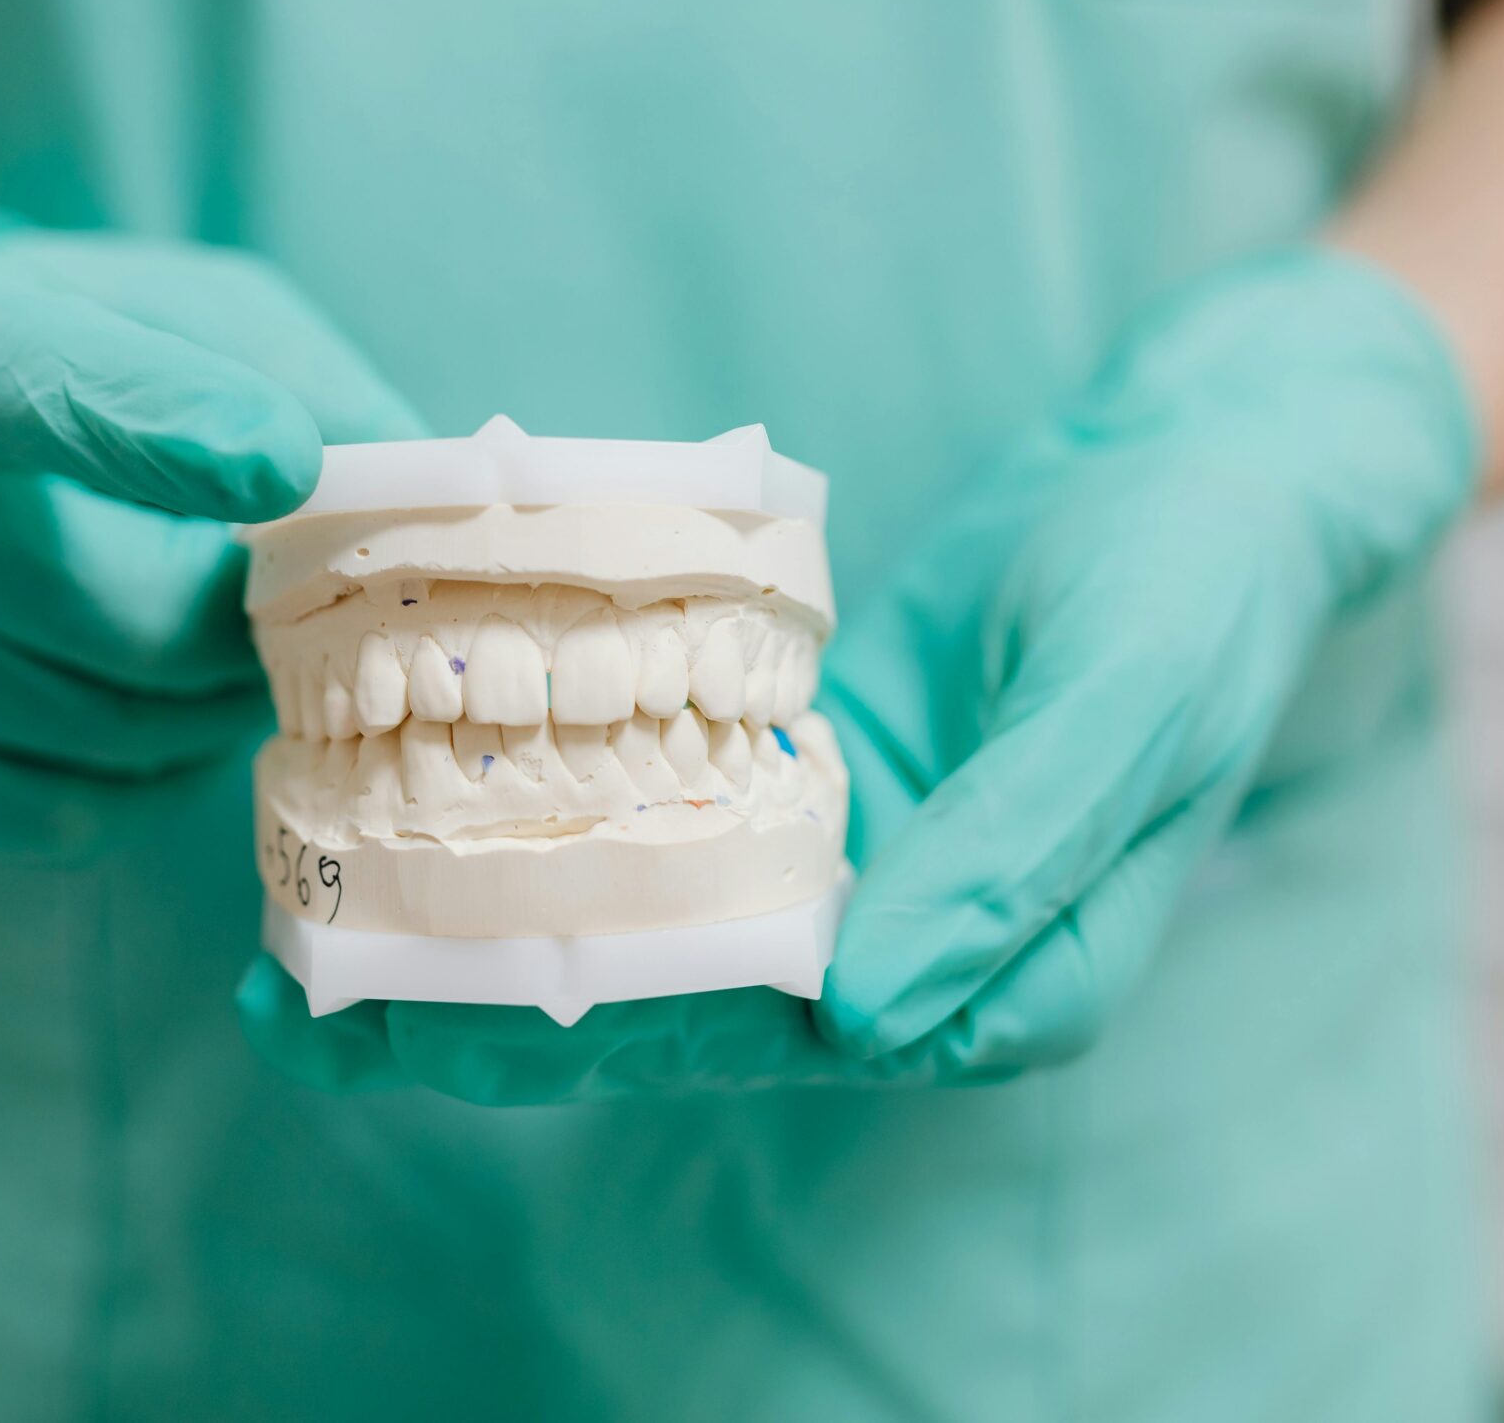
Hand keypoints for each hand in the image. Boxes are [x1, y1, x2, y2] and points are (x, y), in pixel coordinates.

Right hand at [0, 178, 423, 849]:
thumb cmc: (71, 337)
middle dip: (218, 634)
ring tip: (226, 668)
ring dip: (185, 719)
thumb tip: (432, 501)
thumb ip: (305, 383)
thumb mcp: (191, 306)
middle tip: (287, 624)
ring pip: (58, 727)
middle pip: (77, 610)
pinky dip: (119, 787)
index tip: (283, 465)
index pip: (36, 389)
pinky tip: (144, 726)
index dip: (161, 434)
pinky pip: (19, 807)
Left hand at [239, 249, 1479, 1100]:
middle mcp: (911, 939)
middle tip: (287, 1012)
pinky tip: (411, 792)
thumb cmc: (1201, 582)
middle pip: (674, 1006)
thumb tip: (869, 1018)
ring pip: (641, 916)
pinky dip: (544, 807)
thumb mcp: (1128, 703)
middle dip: (483, 1020)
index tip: (434, 1027)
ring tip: (296, 931)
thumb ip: (1012, 860)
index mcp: (1004, 971)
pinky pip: (655, 802)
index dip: (604, 1047)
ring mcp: (847, 853)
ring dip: (481, 931)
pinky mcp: (804, 763)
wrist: (1216, 456)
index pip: (782, 1045)